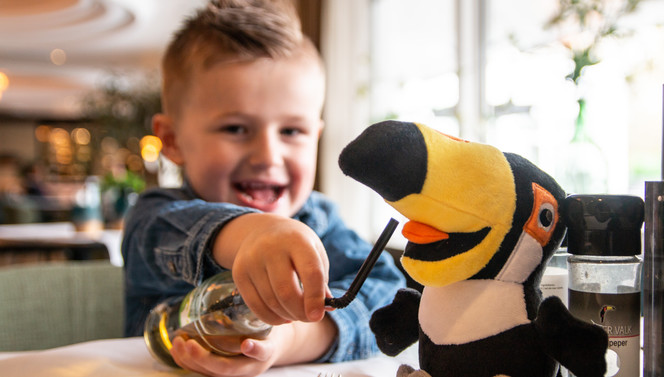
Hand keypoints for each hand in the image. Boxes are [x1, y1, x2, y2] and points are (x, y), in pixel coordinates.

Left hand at [170, 317, 337, 375]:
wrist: (272, 341)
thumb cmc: (277, 327)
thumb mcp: (288, 317)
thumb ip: (302, 308)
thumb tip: (330, 301)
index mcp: (267, 355)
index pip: (262, 357)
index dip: (256, 353)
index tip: (249, 346)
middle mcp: (249, 366)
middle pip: (227, 371)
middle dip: (205, 361)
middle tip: (190, 346)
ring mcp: (233, 368)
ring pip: (210, 372)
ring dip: (191, 360)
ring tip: (179, 342)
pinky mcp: (218, 365)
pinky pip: (200, 367)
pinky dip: (187, 358)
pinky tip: (177, 342)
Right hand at [219, 213, 330, 324]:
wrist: (262, 229)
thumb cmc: (296, 244)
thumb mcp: (314, 252)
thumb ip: (321, 281)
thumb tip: (326, 309)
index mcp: (297, 240)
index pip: (310, 272)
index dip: (315, 298)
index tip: (318, 316)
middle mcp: (271, 247)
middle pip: (286, 291)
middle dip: (300, 312)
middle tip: (309, 318)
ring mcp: (252, 260)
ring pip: (271, 301)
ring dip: (287, 315)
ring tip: (296, 314)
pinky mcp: (239, 272)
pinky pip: (255, 305)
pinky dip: (271, 317)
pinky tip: (282, 316)